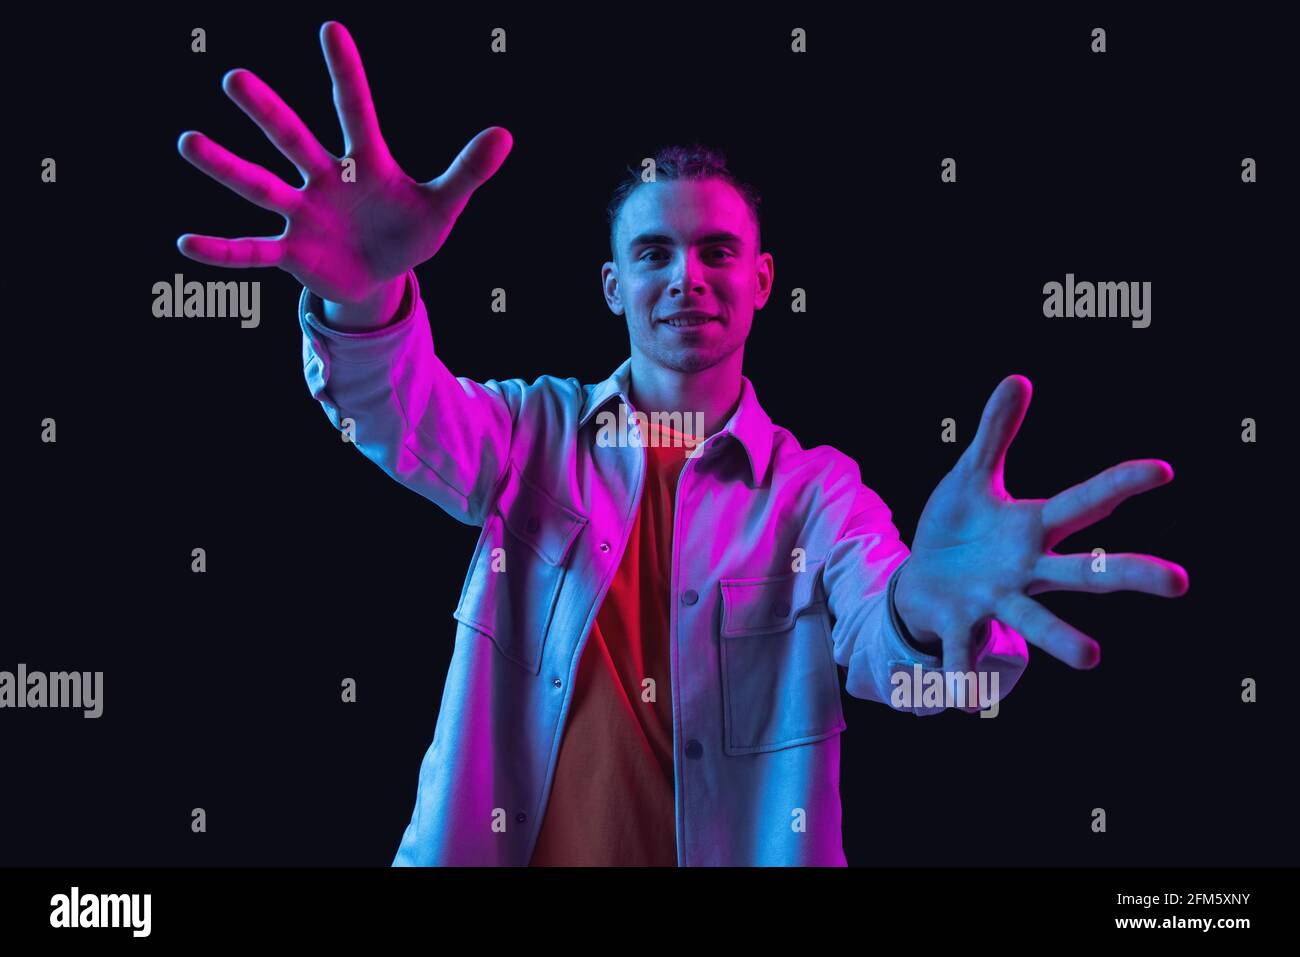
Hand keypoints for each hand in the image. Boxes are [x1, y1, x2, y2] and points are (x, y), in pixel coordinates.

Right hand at [176, 20, 511, 307]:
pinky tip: (185, 244)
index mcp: (364, 162)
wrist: (381, 278)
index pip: (355, 111)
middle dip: (266, 112)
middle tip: (235, 78)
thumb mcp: (442, 207)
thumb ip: (467, 172)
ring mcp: (302, 214)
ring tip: (188, 142)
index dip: (346, 74)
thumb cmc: (408, 232)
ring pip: (259, 186)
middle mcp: (325, 179)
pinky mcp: (291, 253)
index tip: (330, 29)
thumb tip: (505, 134)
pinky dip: (222, 251)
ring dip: (225, 167)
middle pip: (291, 139)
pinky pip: (251, 251)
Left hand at [893, 374, 1188, 677]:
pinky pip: (965, 651)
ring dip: (1060, 638)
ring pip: (1035, 619)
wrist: (920, 582)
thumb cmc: (957, 529)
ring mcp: (997, 600)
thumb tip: (1018, 378)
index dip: (1121, 485)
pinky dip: (965, 676)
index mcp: (1033, 529)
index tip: (1163, 469)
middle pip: (1086, 571)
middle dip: (1129, 575)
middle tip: (1179, 582)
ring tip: (1091, 658)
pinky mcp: (961, 624)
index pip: (1086, 503)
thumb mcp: (972, 477)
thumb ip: (996, 433)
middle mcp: (1026, 570)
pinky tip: (967, 702)